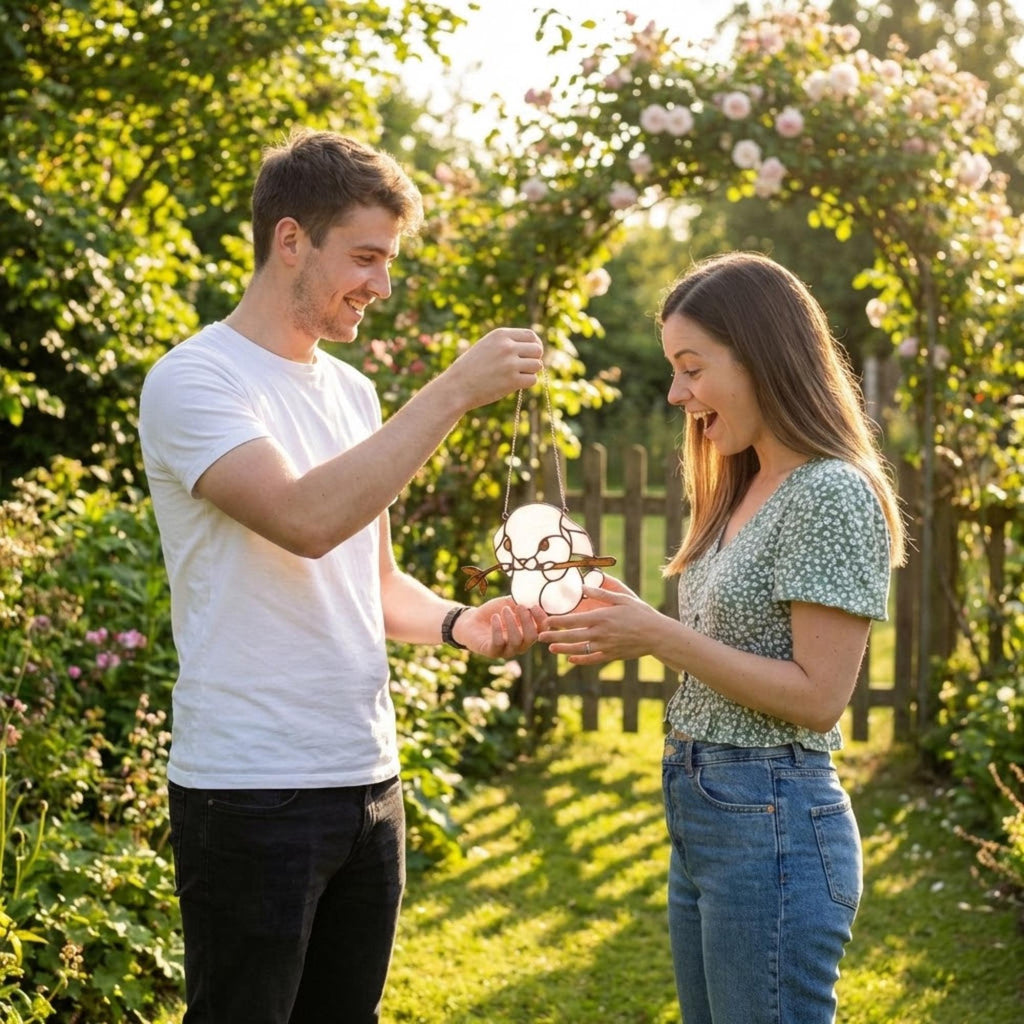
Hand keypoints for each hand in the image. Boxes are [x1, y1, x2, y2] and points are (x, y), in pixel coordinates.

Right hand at [445, 328, 542, 410]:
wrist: (457, 387)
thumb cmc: (471, 368)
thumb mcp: (487, 346)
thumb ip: (507, 343)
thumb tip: (535, 347)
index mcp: (500, 335)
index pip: (531, 335)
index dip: (535, 345)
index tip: (532, 354)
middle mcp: (507, 347)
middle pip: (538, 350)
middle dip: (534, 359)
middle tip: (524, 367)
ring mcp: (510, 364)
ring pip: (537, 365)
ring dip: (530, 372)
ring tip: (515, 376)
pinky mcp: (512, 381)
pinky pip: (532, 380)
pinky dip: (526, 383)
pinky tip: (514, 384)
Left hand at [454, 597, 542, 658]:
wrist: (471, 621)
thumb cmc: (493, 613)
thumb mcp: (509, 604)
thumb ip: (522, 601)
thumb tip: (535, 596)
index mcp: (527, 633)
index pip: (542, 630)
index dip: (541, 619)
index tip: (534, 606)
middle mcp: (520, 644)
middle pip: (532, 637)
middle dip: (527, 620)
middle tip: (519, 607)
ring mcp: (507, 650)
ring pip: (516, 641)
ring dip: (511, 622)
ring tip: (504, 610)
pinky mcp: (492, 652)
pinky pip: (498, 643)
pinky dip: (497, 628)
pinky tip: (494, 617)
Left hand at [537, 585, 658, 663]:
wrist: (656, 635)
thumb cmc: (640, 613)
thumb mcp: (622, 598)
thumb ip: (601, 593)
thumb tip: (583, 586)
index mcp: (601, 618)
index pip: (573, 620)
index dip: (558, 621)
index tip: (546, 621)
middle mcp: (600, 633)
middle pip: (572, 636)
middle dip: (554, 637)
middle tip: (540, 637)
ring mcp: (605, 646)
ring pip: (579, 649)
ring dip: (563, 649)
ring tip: (551, 649)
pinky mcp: (611, 655)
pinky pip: (592, 659)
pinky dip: (581, 660)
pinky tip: (571, 660)